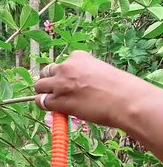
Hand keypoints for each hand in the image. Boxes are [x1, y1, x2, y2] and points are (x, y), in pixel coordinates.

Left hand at [34, 51, 150, 128]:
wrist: (127, 101)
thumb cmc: (121, 89)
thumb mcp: (100, 71)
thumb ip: (83, 74)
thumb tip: (73, 88)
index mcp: (78, 56)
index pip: (62, 64)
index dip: (64, 75)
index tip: (72, 84)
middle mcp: (66, 67)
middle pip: (46, 72)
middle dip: (51, 82)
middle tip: (60, 92)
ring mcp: (60, 83)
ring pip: (40, 86)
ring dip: (45, 93)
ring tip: (56, 101)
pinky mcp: (57, 100)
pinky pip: (41, 101)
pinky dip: (44, 105)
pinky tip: (55, 110)